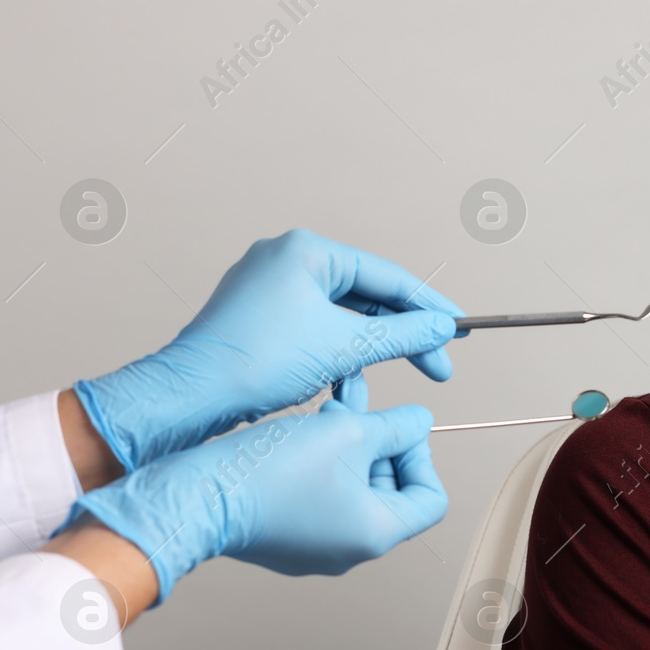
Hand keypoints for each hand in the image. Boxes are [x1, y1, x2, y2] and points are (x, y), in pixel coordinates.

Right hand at [59, 374, 447, 601]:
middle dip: (380, 443)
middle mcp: (350, 550)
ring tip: (334, 406)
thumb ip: (395, 428)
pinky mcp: (286, 535)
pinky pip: (321, 497)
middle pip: (391, 492)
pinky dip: (323, 462)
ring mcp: (316, 547)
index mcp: (376, 533)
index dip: (422, 457)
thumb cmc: (271, 472)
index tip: (399, 429)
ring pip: (352, 488)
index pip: (430, 500)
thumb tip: (419, 423)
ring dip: (349, 444)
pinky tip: (307, 426)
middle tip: (361, 407)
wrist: (199, 495)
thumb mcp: (348, 433)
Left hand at [74, 228, 462, 471]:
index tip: (459, 330)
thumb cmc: (256, 363)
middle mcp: (286, 260)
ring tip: (372, 393)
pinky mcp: (259, 319)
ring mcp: (269, 289)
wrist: (190, 397)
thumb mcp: (345, 348)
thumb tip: (442, 328)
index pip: (388, 277)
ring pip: (341, 321)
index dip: (430, 307)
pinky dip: (334, 361)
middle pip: (366, 298)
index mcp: (307, 251)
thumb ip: (403, 335)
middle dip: (401, 338)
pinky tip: (342, 393)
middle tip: (437, 366)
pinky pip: (314, 334)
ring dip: (365, 358)